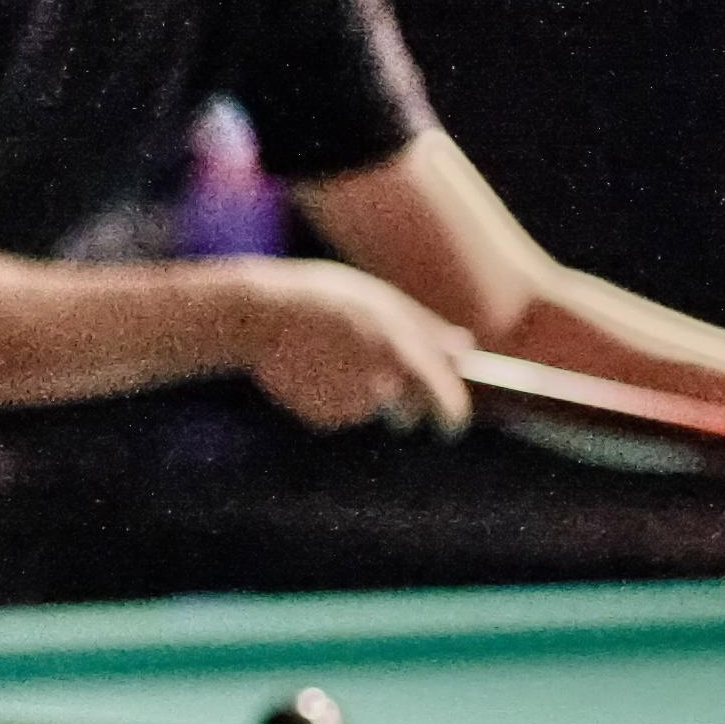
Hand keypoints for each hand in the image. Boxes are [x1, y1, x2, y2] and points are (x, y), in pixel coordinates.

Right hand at [223, 261, 473, 432]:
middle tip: (407, 416)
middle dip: (411, 416)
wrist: (259, 315)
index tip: (451, 424)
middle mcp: (380, 380)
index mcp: (401, 348)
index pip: (443, 395)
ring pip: (372, 410)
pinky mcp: (323, 416)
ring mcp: (350, 402)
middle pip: (410, 415)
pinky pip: (341, 412)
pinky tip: (314, 371)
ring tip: (336, 363)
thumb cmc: (324, 300)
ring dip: (367, 397)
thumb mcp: (378, 301)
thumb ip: (425, 327)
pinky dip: (334, 399)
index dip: (451, 412)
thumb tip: (465, 350)